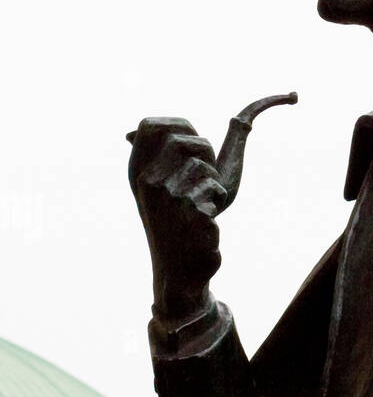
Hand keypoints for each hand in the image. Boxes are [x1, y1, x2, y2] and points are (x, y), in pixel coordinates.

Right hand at [128, 117, 226, 322]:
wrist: (179, 271)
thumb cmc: (171, 228)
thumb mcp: (153, 193)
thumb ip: (149, 161)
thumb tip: (130, 132)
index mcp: (137, 175)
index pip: (150, 125)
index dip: (179, 124)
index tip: (192, 142)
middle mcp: (149, 184)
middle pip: (185, 141)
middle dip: (205, 153)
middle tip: (206, 176)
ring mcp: (171, 198)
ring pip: (205, 168)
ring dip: (212, 184)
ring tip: (201, 206)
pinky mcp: (193, 213)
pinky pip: (217, 189)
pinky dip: (218, 202)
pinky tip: (206, 221)